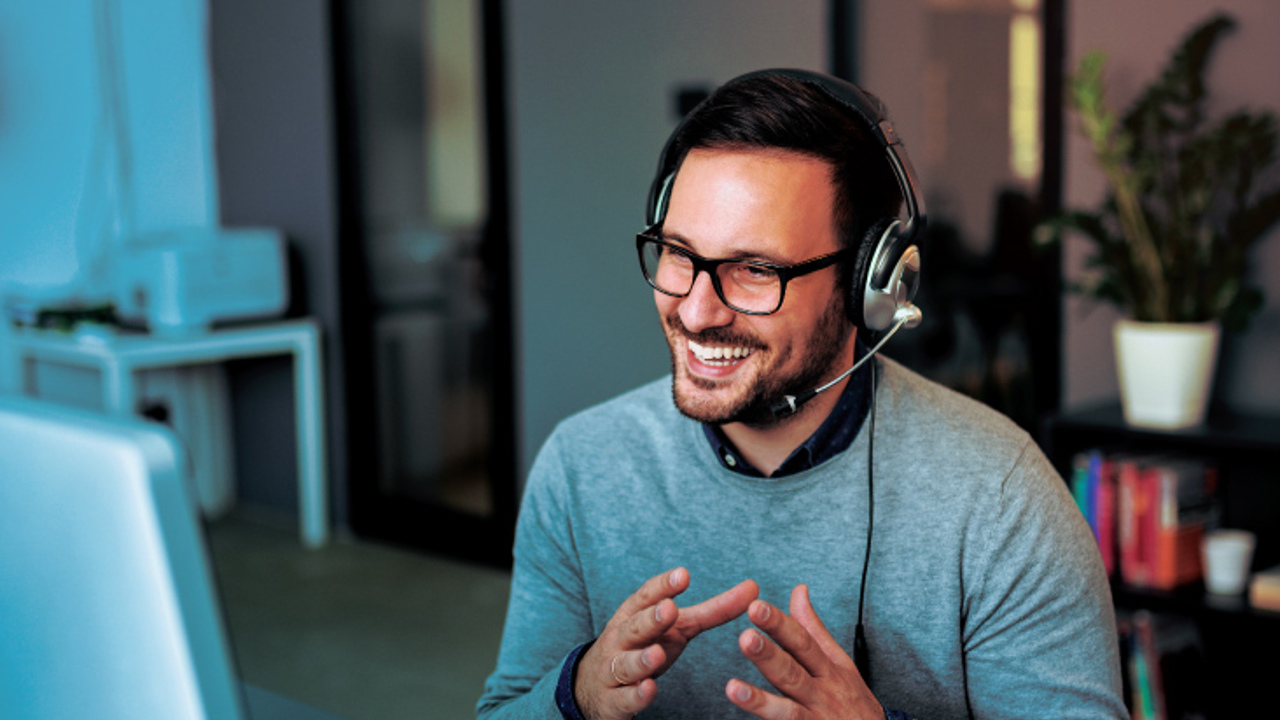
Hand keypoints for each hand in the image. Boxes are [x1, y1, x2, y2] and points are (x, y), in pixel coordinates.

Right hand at [576, 567, 758, 719]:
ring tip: (656, 653)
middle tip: (669, 609)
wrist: (595, 686)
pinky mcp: (615, 700)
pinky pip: (626, 697)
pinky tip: (649, 688)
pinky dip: (636, 694)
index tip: (684, 574)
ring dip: (641, 659)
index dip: (663, 586)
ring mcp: (614, 669)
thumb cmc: (645, 646)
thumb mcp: (677, 627)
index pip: (646, 596)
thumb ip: (714, 610)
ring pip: (626, 663)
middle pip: (635, 627)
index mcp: (635, 614)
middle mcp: (622, 639)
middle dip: (651, 619)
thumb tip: (754, 587)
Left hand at [726, 584, 882, 719]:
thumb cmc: (852, 701)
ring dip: (760, 701)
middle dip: (769, 656)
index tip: (756, 606)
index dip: (780, 625)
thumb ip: (813, 628)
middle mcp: (822, 695)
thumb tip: (798, 589)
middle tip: (745, 638)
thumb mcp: (839, 663)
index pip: (802, 642)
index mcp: (827, 670)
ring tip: (733, 689)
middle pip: (792, 673)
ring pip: (787, 712)